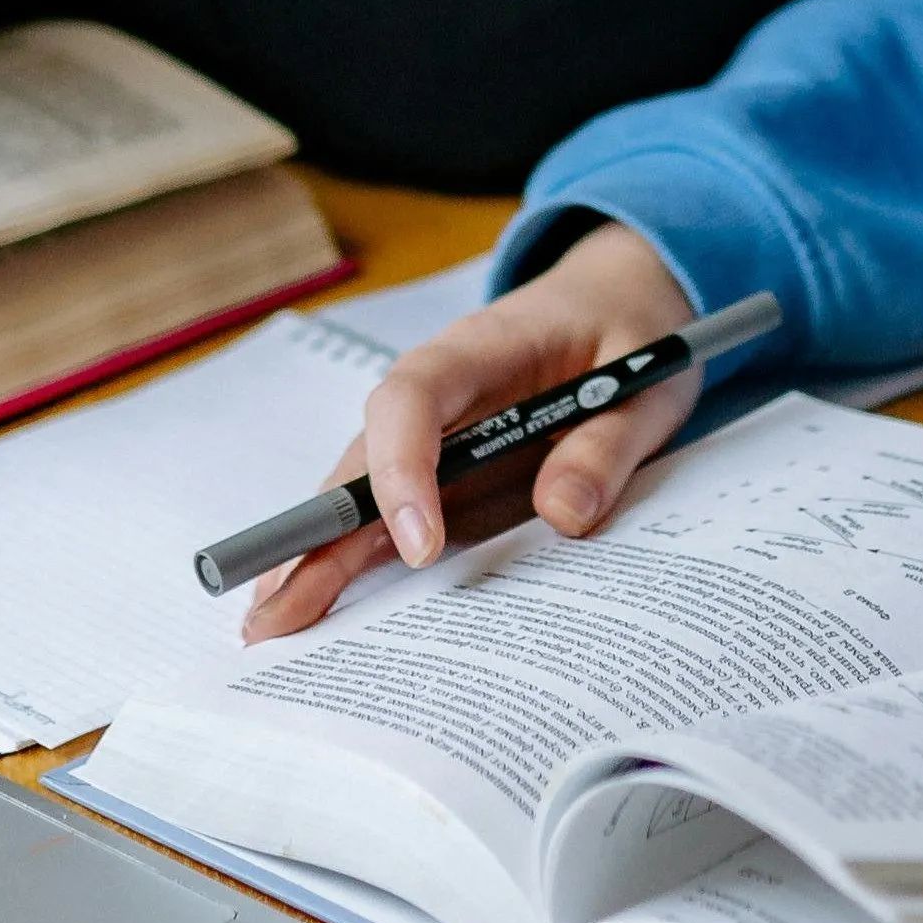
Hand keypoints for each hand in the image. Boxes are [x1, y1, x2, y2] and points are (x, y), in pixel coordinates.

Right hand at [241, 224, 697, 641]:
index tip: (420, 547)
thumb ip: (607, 445)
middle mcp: (434, 389)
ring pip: (359, 489)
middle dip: (319, 532)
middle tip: (279, 608)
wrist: (619, 296)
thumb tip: (563, 515)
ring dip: (316, 553)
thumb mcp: (648, 381)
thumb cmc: (629, 330)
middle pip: (362, 455)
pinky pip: (387, 510)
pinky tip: (318, 608)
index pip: (413, 396)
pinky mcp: (439, 467)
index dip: (403, 469)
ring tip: (274, 626)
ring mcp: (429, 431)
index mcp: (479, 347)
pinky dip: (351, 557)